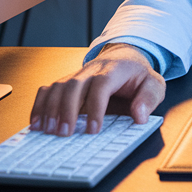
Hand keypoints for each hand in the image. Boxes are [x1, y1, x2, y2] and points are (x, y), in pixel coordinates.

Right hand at [29, 43, 165, 135]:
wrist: (126, 57)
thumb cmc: (138, 75)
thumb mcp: (154, 84)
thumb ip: (149, 99)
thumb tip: (139, 116)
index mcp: (115, 69)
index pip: (102, 84)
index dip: (95, 106)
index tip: (92, 129)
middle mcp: (93, 69)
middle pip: (74, 84)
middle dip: (67, 110)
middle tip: (64, 133)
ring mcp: (78, 74)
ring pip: (59, 86)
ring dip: (50, 108)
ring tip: (47, 130)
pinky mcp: (68, 80)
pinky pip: (49, 88)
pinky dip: (40, 104)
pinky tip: (37, 122)